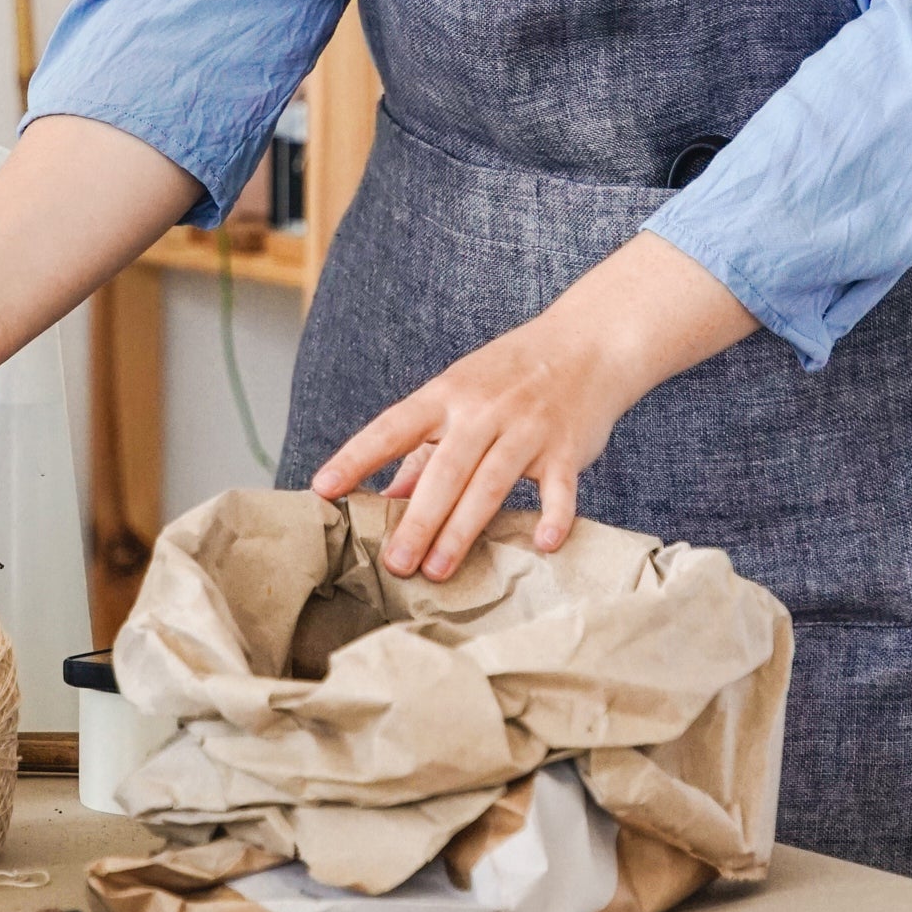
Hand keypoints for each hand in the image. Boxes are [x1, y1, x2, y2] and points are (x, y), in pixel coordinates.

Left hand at [310, 232, 756, 581]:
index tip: (323, 489)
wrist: (588, 342)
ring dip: (462, 530)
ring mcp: (526, 428)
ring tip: (437, 570)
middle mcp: (482, 410)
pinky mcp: (567, 447)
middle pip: (442, 470)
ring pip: (490, 484)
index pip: (391, 428)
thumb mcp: (458, 395)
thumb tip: (384, 499)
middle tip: (395, 563)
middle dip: (416, 519)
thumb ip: (422, 449)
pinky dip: (554, 517)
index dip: (355, 458)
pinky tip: (541, 546)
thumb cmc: (511, 375)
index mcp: (445, 395)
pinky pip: (560, 489)